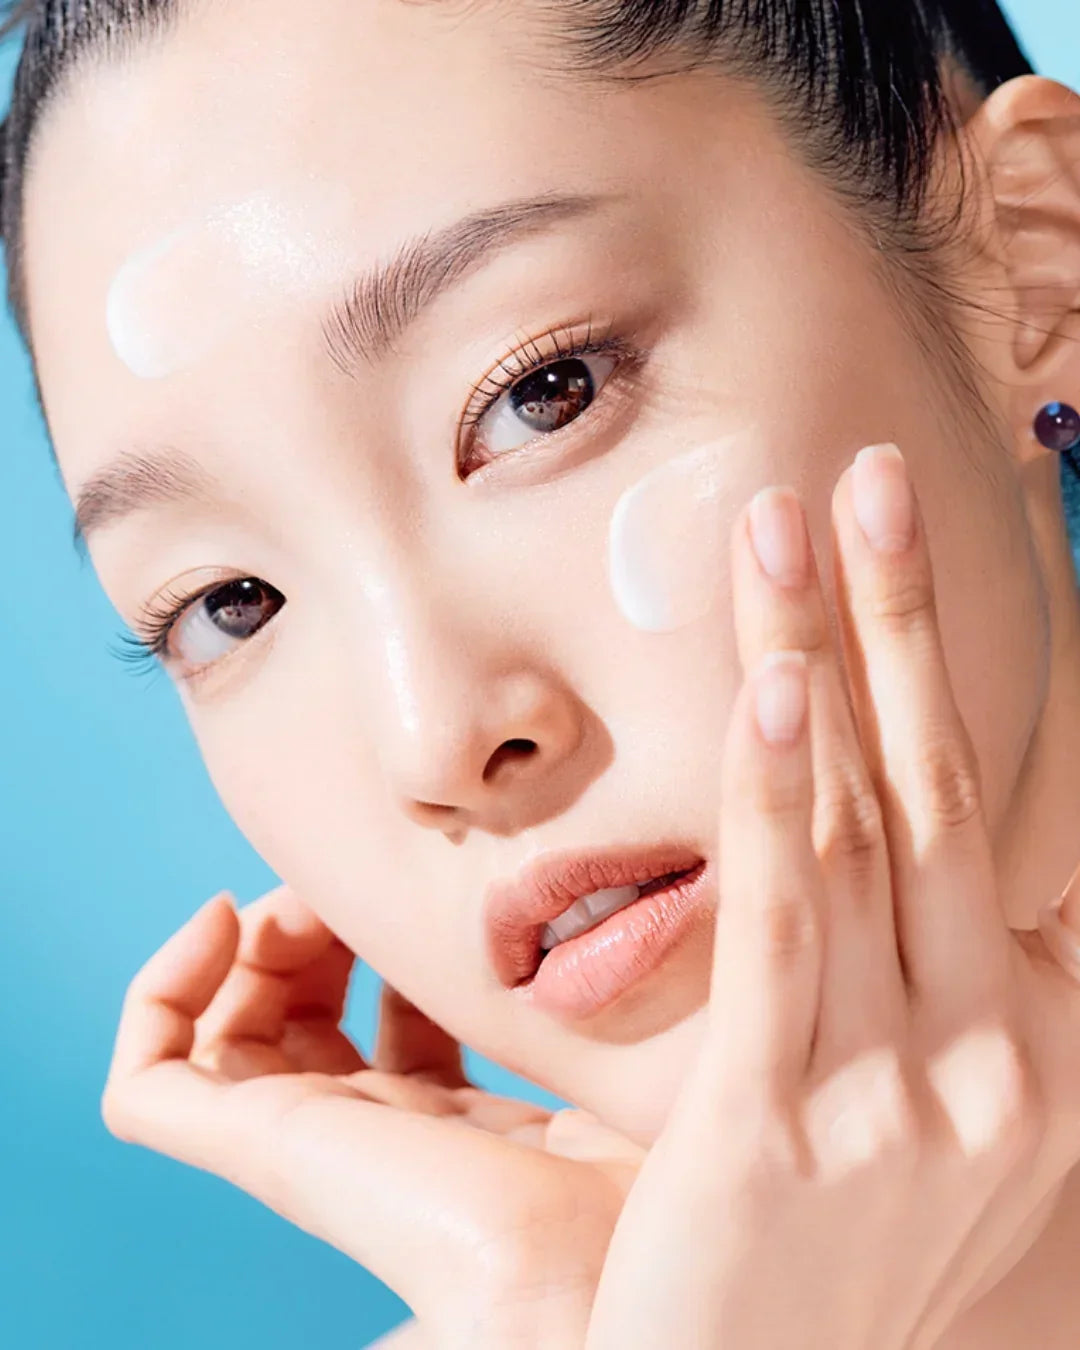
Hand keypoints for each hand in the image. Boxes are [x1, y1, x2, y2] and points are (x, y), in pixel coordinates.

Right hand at [99, 882, 642, 1349]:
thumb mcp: (625, 1048)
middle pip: (300, 1021)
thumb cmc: (652, 1175)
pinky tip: (221, 919)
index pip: (392, 1025)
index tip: (418, 884)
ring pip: (218, 1042)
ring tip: (290, 896)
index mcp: (458, 1121)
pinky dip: (160, 993)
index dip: (390, 944)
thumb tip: (611, 883)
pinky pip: (148, 1084)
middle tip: (348, 881)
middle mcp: (376, 1135)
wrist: (626, 1284)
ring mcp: (311, 1145)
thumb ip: (606, 978)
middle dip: (311, 929)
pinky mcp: (263, 1152)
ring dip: (241, 947)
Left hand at [582, 444, 1079, 1349]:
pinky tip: (771, 687)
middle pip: (943, 778)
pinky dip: (783, 797)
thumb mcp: (942, 1111)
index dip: (984, 671)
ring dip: (823, 652)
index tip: (975, 540)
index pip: (1020, 807)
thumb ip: (929, 969)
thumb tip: (870, 821)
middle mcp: (1003, 1045)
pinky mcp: (788, 1117)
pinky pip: (790, 924)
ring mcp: (909, 1085)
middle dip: (906, 614)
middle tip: (874, 478)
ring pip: (862, 820)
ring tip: (788, 519)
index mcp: (1049, 1034)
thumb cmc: (856, 1260)